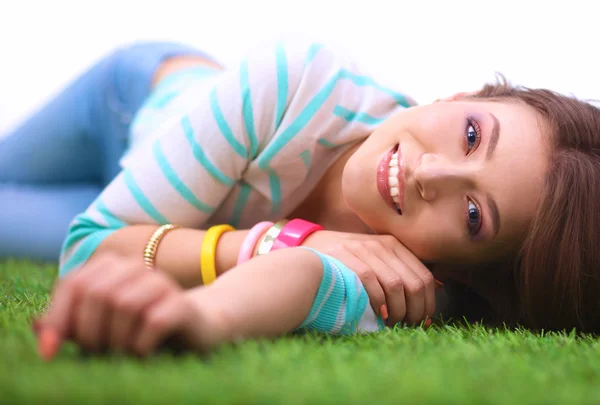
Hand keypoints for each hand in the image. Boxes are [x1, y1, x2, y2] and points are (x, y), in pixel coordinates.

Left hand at [33, 256, 210, 359]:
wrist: (198, 325)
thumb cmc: (142, 326)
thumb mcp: (102, 325)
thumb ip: (71, 324)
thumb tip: (38, 328)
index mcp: (113, 265)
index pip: (74, 284)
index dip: (57, 318)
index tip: (49, 351)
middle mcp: (137, 267)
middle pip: (98, 293)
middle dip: (89, 331)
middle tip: (98, 352)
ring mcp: (162, 283)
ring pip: (124, 305)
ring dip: (116, 339)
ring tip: (122, 351)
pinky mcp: (182, 304)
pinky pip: (152, 322)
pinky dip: (141, 345)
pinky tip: (143, 351)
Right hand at [305, 231, 437, 325]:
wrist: (309, 248)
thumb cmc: (347, 259)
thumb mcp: (376, 257)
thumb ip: (401, 268)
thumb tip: (438, 287)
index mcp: (394, 244)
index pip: (425, 276)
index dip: (428, 303)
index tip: (423, 321)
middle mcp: (383, 244)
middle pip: (414, 283)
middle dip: (415, 311)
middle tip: (409, 326)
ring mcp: (365, 249)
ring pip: (396, 285)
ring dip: (398, 310)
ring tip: (392, 323)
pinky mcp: (347, 257)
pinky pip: (372, 283)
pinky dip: (378, 302)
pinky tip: (378, 314)